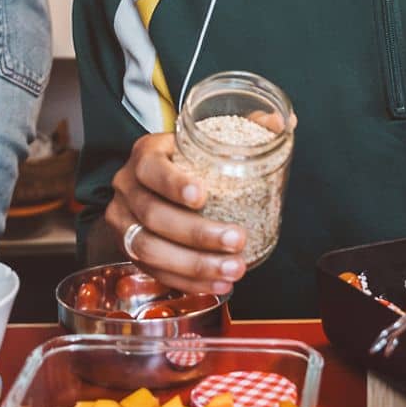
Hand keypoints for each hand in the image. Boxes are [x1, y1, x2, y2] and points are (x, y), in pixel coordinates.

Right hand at [101, 133, 247, 296]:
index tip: (203, 196)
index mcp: (145, 155)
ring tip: (232, 269)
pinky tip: (218, 285)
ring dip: (194, 265)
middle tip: (236, 240)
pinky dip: (189, 282)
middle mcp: (127, 188)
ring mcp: (123, 222)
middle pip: (154, 216)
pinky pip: (155, 272)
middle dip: (198, 234)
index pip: (152, 169)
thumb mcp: (202, 140)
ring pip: (150, 249)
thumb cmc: (182, 161)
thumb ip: (243, 129)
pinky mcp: (129, 250)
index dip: (175, 185)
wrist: (147, 184)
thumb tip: (282, 121)